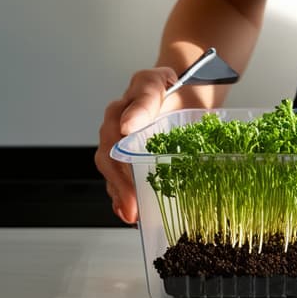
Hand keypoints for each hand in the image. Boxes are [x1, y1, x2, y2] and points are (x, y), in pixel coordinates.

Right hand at [94, 67, 177, 223]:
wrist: (186, 90)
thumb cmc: (171, 84)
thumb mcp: (158, 81)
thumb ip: (145, 99)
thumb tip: (128, 125)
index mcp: (119, 111)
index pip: (112, 137)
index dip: (118, 162)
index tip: (128, 180)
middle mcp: (116, 130)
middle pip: (110, 162)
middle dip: (120, 187)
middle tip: (132, 207)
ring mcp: (124, 146)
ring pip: (114, 175)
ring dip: (121, 197)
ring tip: (132, 216)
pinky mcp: (134, 158)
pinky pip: (124, 180)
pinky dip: (127, 198)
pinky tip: (134, 214)